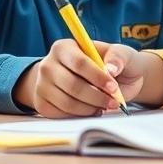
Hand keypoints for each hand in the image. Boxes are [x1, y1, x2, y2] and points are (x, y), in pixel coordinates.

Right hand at [21, 40, 138, 117]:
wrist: (99, 82)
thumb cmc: (109, 65)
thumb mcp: (120, 54)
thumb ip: (118, 57)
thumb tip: (111, 69)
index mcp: (64, 47)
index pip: (79, 63)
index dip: (97, 77)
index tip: (113, 87)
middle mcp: (48, 65)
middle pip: (72, 85)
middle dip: (96, 97)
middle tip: (113, 102)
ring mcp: (42, 85)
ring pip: (67, 103)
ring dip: (90, 108)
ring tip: (104, 105)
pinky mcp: (42, 104)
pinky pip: (61, 115)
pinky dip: (80, 116)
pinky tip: (91, 110)